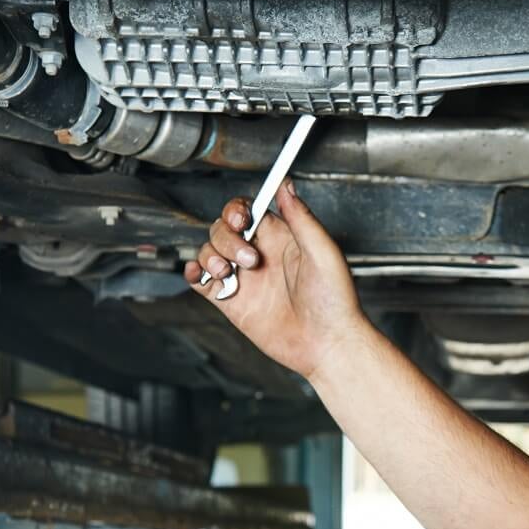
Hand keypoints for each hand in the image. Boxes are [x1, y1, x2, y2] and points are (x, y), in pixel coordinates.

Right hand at [184, 179, 369, 380]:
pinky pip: (201, 280)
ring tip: (227, 273)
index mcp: (280, 238)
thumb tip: (286, 184)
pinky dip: (194, 272)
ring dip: (209, 256)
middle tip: (249, 261)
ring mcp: (243, 278)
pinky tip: (203, 275)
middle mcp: (259, 254)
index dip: (236, 210)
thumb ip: (302, 217)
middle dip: (226, 239)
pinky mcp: (231, 302)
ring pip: (208, 252)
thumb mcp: (324, 252)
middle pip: (222, 229)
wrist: (327, 344)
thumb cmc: (335, 301)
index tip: (239, 218)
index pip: (247, 211)